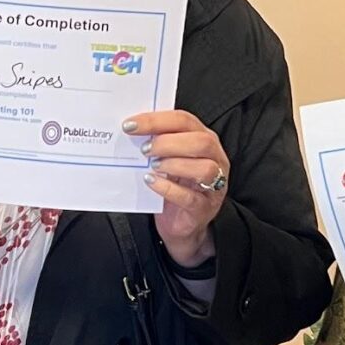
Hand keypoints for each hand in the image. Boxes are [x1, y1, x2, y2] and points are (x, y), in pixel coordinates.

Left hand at [124, 109, 228, 267]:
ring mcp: (214, 184)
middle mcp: (215, 159)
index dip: (156, 120)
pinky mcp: (204, 207)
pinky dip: (168, 188)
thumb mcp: (167, 159)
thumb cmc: (174, 186)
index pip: (184, 120)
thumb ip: (157, 143)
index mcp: (204, 139)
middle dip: (168, 142)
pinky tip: (152, 182)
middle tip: (144, 149)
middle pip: (201, 141)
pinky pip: (190, 197)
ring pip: (204, 168)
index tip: (130, 125)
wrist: (181, 224)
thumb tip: (130, 130)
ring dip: (174, 164)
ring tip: (153, 166)